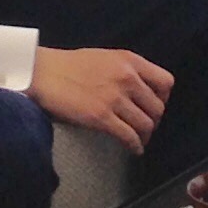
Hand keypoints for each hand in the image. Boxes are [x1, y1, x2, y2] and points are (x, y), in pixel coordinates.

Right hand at [30, 45, 173, 151]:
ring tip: (139, 140)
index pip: (166, 82)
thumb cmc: (67, 66)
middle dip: (153, 120)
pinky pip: (128, 136)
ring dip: (145, 135)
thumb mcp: (105, 58)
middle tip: (145, 126)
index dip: (163, 98)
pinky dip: (134, 146)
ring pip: (146, 124)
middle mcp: (127, 78)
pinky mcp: (101, 117)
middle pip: (158, 107)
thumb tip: (139, 89)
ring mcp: (115, 98)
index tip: (155, 106)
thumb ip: (125, 70)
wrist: (41, 73)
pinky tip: (133, 149)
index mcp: (129, 61)